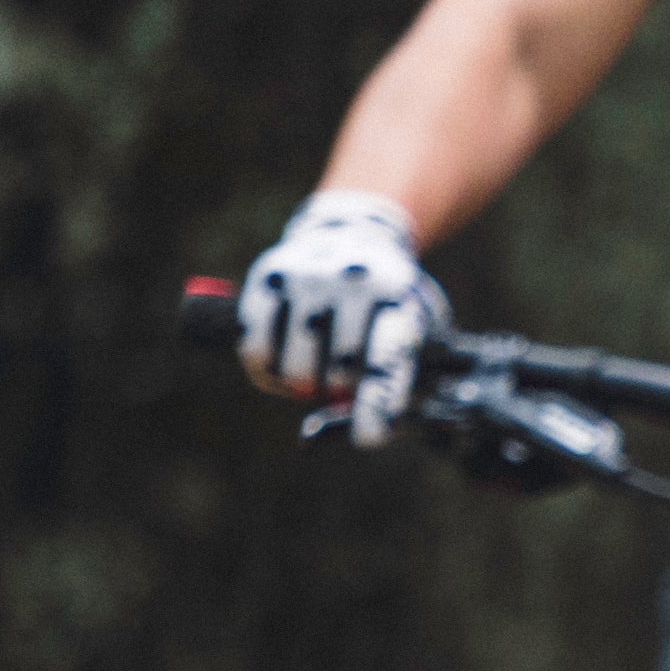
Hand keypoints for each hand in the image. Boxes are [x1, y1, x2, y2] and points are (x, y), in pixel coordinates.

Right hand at [239, 187, 445, 447]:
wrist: (354, 233)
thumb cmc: (387, 301)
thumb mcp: (412, 326)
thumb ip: (396, 376)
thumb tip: (360, 430)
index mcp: (397, 295)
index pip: (386, 359)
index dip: (377, 404)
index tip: (369, 436)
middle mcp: (351, 281)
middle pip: (337, 371)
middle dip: (339, 391)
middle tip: (340, 384)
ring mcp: (306, 277)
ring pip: (294, 367)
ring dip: (303, 385)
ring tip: (313, 372)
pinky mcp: (268, 278)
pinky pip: (256, 349)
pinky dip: (268, 369)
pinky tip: (282, 363)